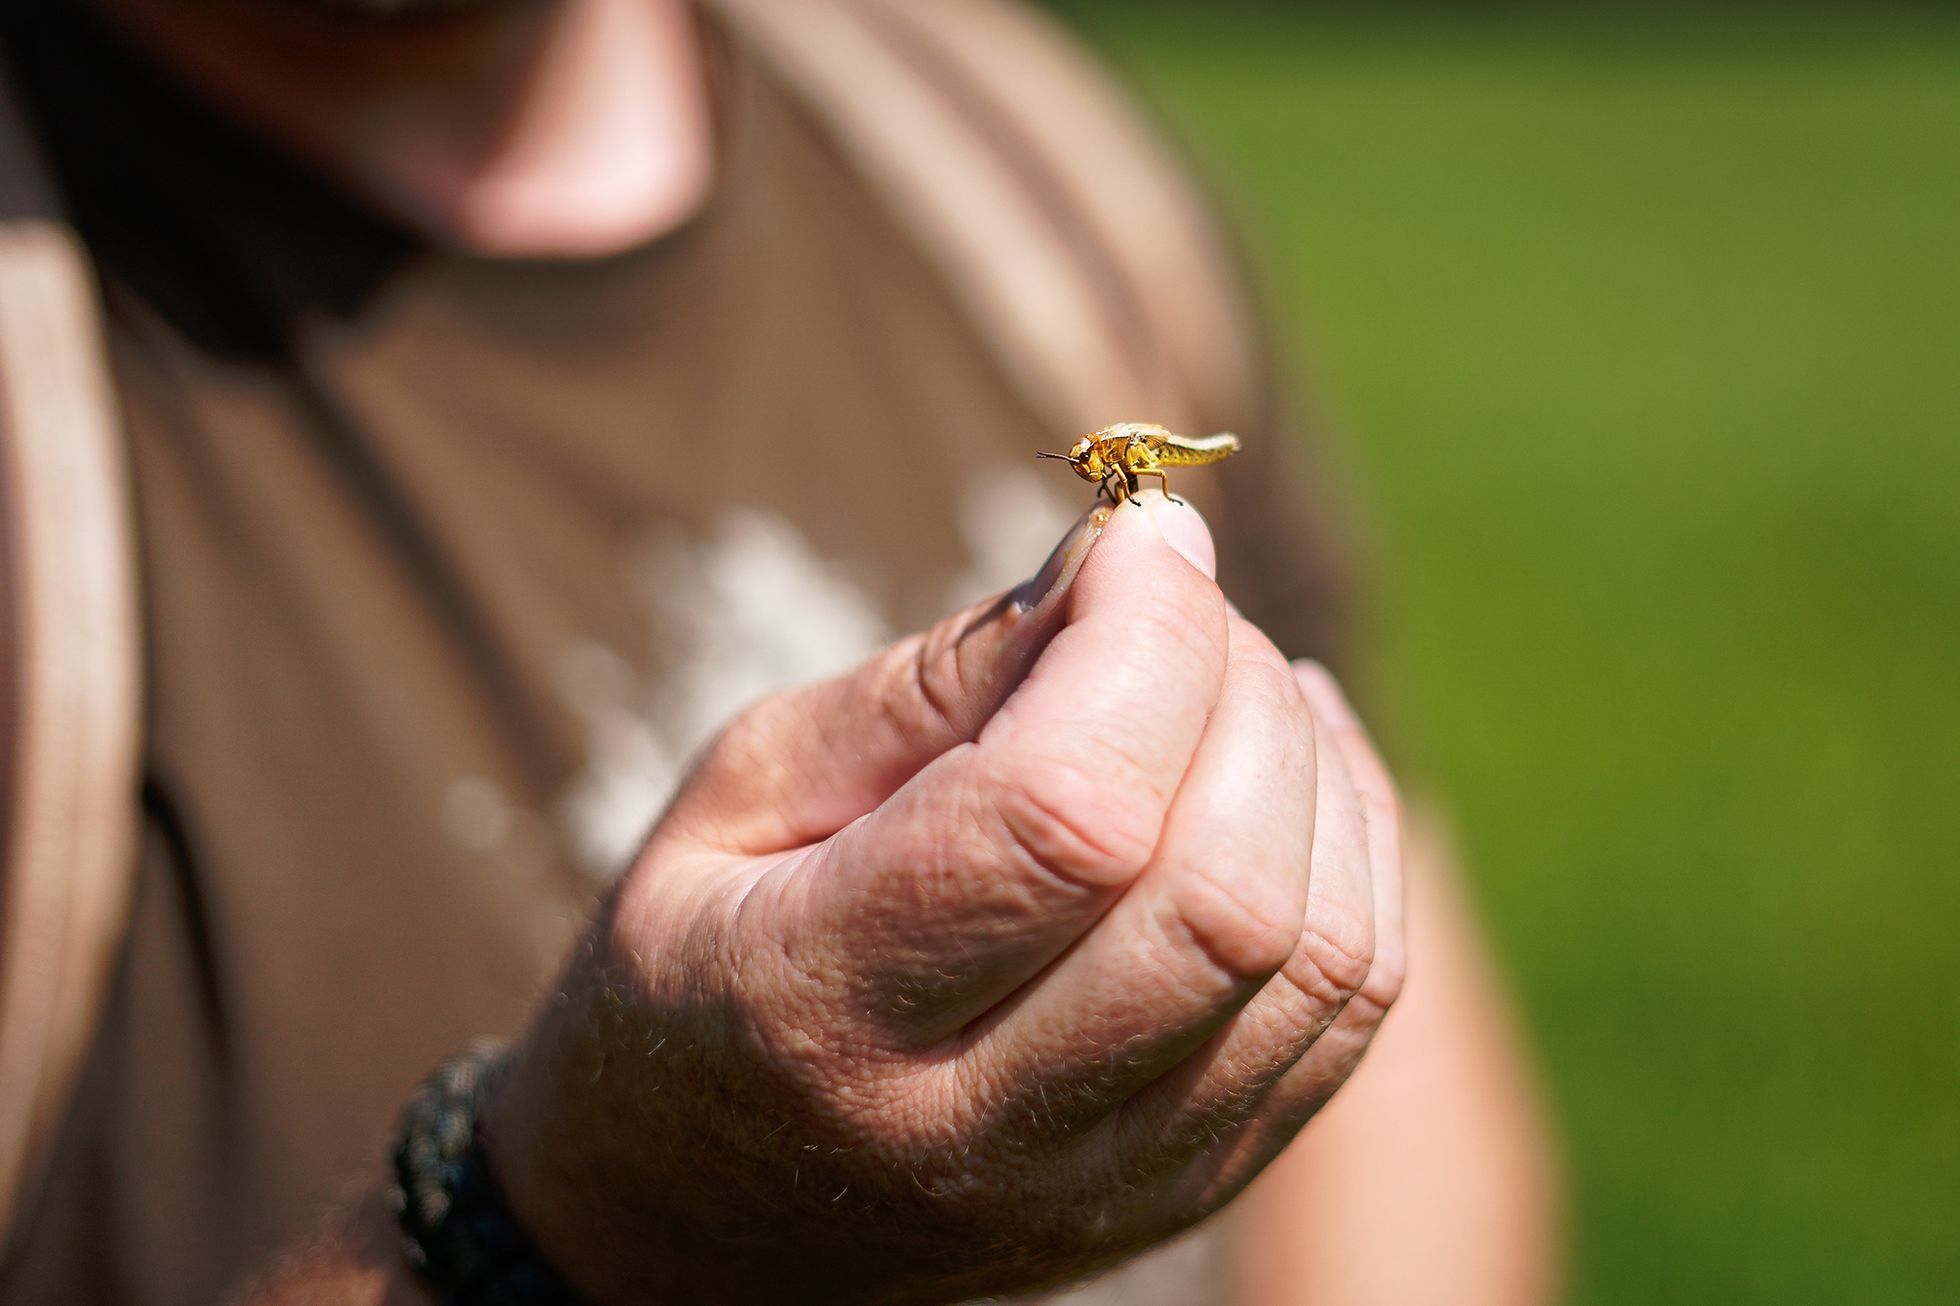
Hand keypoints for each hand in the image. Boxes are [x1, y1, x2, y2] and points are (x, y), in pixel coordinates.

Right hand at [483, 494, 1404, 1303]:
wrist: (698, 1217)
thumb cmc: (705, 959)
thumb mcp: (746, 790)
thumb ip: (933, 682)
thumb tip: (1121, 560)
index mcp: (824, 1007)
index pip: (1068, 817)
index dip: (1143, 643)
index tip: (1137, 539)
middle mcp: (977, 1127)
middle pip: (1220, 891)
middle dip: (1233, 688)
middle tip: (1169, 605)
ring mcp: (1104, 1183)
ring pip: (1316, 952)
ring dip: (1310, 762)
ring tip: (1232, 675)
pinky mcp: (1189, 1189)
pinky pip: (1347, 1009)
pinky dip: (1353, 851)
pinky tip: (1288, 768)